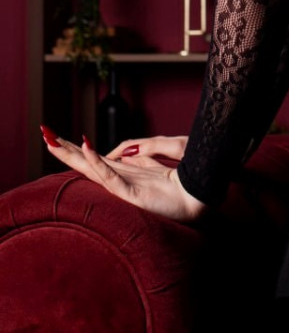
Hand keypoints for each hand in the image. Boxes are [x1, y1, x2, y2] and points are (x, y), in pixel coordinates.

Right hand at [40, 127, 205, 222]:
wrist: (199, 198)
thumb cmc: (184, 181)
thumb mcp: (161, 155)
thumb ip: (142, 151)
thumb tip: (121, 150)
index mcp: (126, 172)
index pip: (95, 158)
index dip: (76, 148)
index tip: (57, 137)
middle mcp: (121, 179)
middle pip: (86, 162)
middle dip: (65, 150)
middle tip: (45, 135)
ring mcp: (125, 188)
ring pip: (92, 170)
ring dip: (73, 155)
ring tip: (54, 143)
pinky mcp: (133, 196)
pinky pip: (112, 179)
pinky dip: (98, 164)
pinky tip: (87, 150)